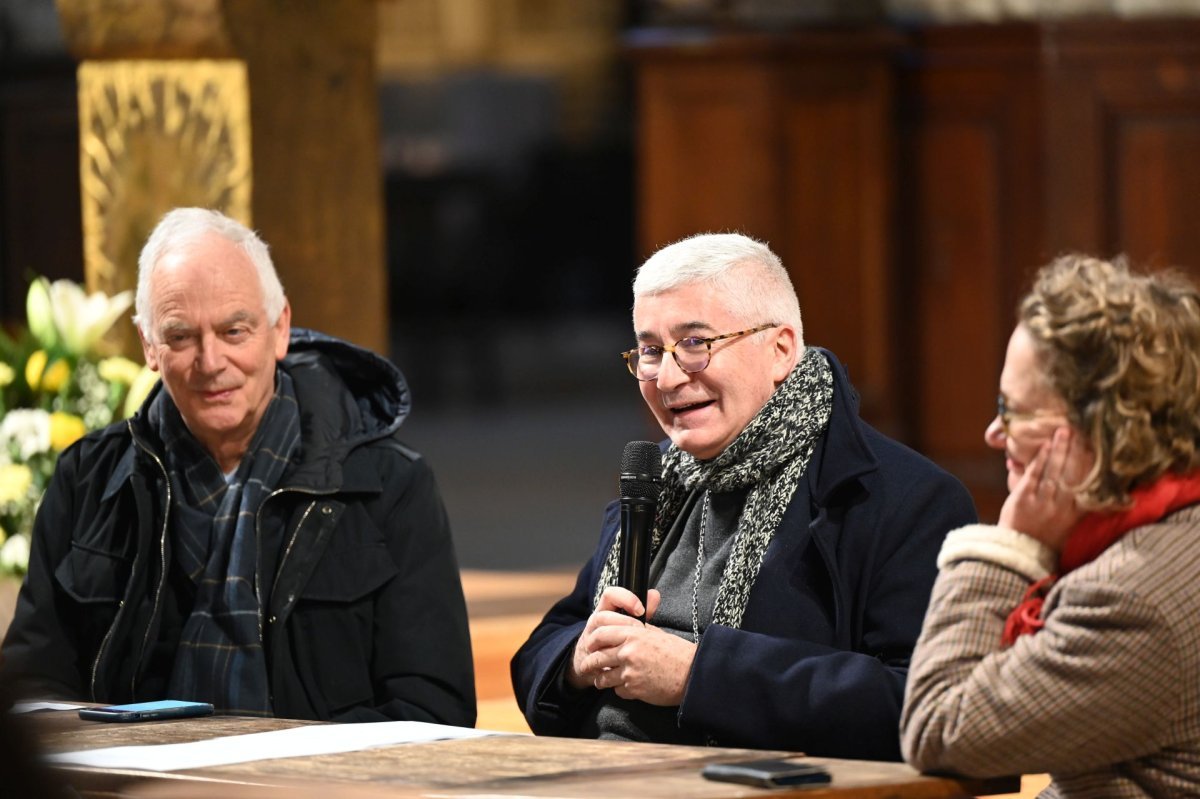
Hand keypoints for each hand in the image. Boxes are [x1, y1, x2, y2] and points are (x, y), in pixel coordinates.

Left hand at [568, 587, 695, 705]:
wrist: (692, 674)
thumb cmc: (676, 652)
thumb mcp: (655, 634)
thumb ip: (636, 630)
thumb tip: (622, 626)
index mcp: (633, 633)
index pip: (600, 632)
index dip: (592, 640)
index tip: (591, 645)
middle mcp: (628, 652)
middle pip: (596, 657)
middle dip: (589, 663)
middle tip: (587, 666)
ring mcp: (629, 672)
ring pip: (603, 678)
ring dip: (601, 680)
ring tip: (601, 680)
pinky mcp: (633, 689)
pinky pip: (617, 690)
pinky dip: (619, 690)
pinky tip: (626, 687)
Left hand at [999, 426, 1088, 552]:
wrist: (1020, 550)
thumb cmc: (1046, 534)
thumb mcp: (1070, 522)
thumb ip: (1079, 502)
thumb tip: (1096, 482)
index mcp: (1076, 512)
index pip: (1087, 484)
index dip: (1092, 464)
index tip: (1097, 445)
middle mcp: (1062, 507)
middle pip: (1072, 474)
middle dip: (1076, 450)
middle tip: (1080, 430)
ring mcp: (1042, 503)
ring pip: (1054, 472)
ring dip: (1059, 450)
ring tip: (1063, 431)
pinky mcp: (1023, 499)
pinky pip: (1034, 475)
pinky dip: (1040, 459)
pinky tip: (1045, 445)